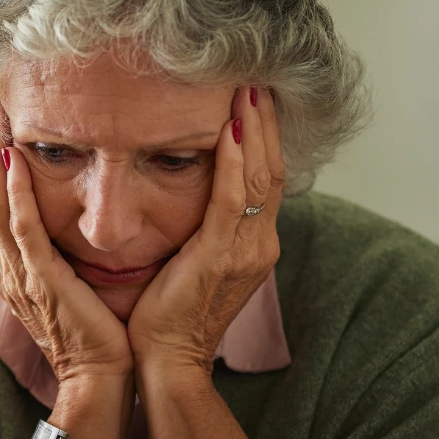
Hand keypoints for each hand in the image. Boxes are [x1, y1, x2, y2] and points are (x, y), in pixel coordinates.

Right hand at [0, 104, 133, 384]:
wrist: (101, 376)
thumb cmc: (94, 332)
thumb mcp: (68, 284)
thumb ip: (58, 251)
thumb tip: (69, 218)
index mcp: (11, 268)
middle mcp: (6, 268)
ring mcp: (19, 275)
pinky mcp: (40, 281)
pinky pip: (21, 230)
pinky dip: (15, 193)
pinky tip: (14, 160)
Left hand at [128, 86, 284, 372]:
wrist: (167, 360)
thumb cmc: (169, 312)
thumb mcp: (195, 262)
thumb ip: (205, 227)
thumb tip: (193, 191)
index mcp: (253, 244)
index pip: (265, 179)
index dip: (263, 137)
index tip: (254, 98)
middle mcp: (259, 244)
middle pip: (271, 170)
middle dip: (264, 123)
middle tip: (256, 79)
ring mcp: (246, 252)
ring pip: (259, 178)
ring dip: (254, 130)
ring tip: (246, 89)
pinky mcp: (221, 257)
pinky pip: (233, 200)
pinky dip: (234, 162)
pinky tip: (229, 129)